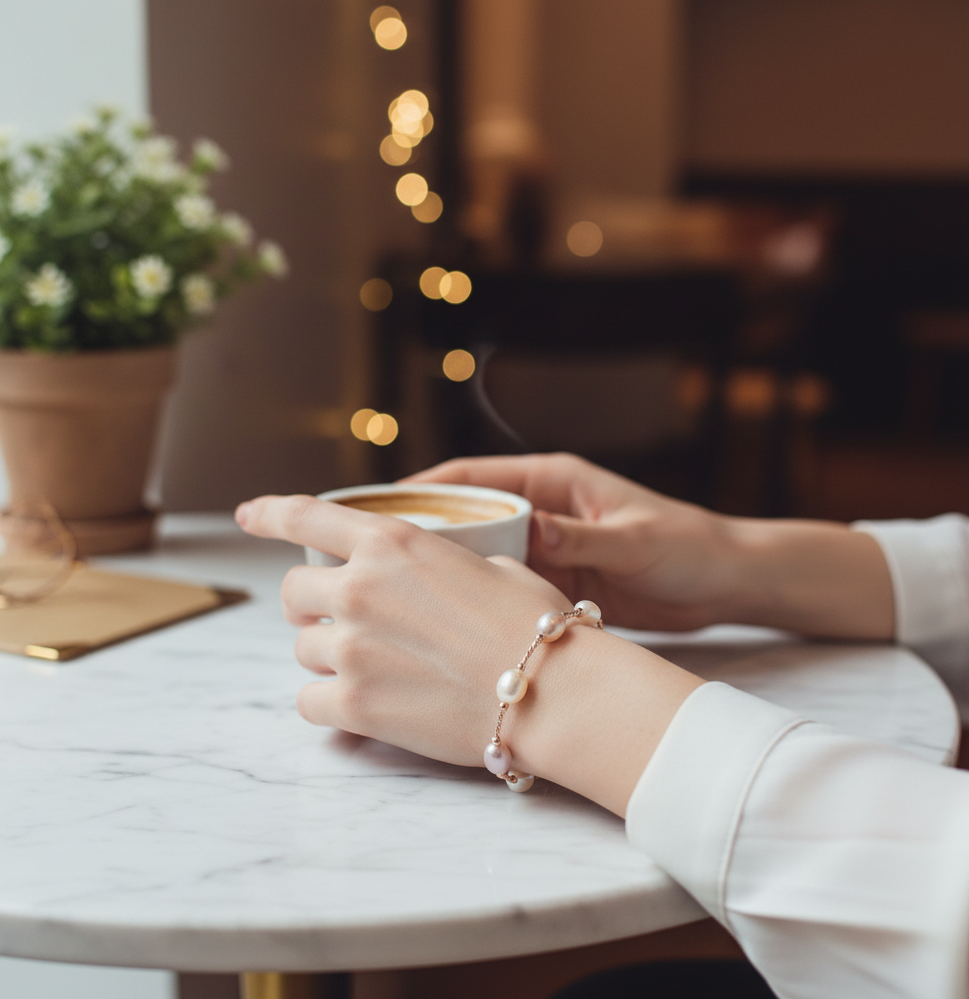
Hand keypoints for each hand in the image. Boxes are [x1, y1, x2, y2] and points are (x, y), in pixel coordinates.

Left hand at [235, 493, 702, 814]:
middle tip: (347, 624)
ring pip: (303, 650)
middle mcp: (360, 589)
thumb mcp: (490, 567)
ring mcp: (352, 648)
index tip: (248, 514)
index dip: (270, 512)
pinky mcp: (354, 706)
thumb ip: (435, 567)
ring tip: (377, 670)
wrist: (556, 694)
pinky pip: (309, 702)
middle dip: (314, 607)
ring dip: (330, 657)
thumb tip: (424, 583)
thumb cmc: (538, 626)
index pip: (307, 516)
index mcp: (392, 544)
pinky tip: (364, 705)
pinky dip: (330, 704)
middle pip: (294, 594)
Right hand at [407, 453, 732, 630]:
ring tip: (399, 597)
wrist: (725, 582)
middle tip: (374, 561)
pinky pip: (506, 586)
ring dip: (448, 571)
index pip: (474, 478)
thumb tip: (530, 531)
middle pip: (468, 516)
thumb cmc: (686, 547)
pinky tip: (449, 623)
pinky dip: (480, 599)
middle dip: (424, 534)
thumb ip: (581, 536)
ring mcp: (547, 547)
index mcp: (554, 482)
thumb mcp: (632, 541)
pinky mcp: (556, 582)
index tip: (381, 508)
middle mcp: (543, 511)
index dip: (425, 489)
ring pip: (481, 554)